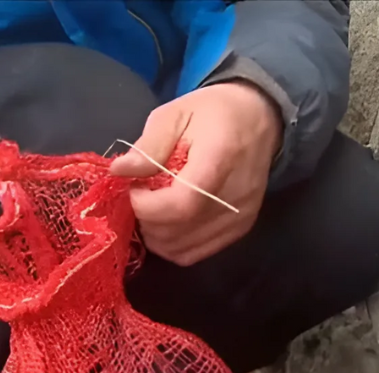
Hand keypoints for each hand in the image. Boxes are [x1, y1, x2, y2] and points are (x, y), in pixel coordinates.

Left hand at [110, 81, 281, 266]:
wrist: (259, 120)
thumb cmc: (213, 113)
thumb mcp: (175, 113)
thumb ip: (149, 145)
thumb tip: (119, 172)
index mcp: (220, 157)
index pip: (183, 203)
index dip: (148, 206)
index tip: (133, 189)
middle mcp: (236, 194)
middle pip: (181, 229)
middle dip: (147, 220)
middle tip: (140, 196)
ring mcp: (241, 216)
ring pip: (186, 248)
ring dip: (157, 235)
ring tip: (153, 208)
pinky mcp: (241, 228)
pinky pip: (198, 253)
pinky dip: (174, 245)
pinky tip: (167, 223)